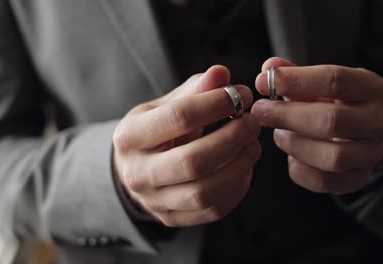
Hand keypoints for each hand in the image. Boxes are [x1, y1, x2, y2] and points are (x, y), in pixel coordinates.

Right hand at [113, 65, 260, 226]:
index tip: (240, 94)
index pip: (179, 118)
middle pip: (194, 161)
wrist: (135, 168)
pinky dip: (237, 188)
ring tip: (252, 144)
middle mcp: (138, 173)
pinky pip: (213, 210)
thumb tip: (221, 74)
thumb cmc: (154, 131)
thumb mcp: (165, 105)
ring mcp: (154, 202)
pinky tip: (243, 167)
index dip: (216, 103)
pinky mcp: (172, 219)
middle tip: (252, 122)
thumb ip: (194, 90)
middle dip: (233, 138)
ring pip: (205, 192)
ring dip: (239, 165)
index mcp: (130, 136)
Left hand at [251, 57, 382, 193]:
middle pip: (332, 121)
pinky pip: (324, 181)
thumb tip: (268, 69)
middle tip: (261, 111)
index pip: (336, 80)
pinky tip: (291, 156)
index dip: (296, 80)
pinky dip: (299, 169)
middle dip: (288, 116)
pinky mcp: (359, 179)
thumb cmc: (328, 103)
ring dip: (295, 145)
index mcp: (372, 88)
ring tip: (278, 134)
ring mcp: (372, 154)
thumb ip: (291, 75)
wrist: (353, 134)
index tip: (263, 82)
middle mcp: (379, 122)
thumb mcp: (314, 84)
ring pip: (332, 156)